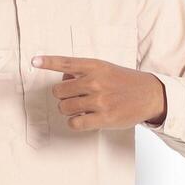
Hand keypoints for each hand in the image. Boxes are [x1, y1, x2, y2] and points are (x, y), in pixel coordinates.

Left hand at [33, 55, 166, 131]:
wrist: (150, 94)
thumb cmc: (124, 81)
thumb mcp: (105, 69)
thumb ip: (84, 72)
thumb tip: (63, 80)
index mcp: (95, 66)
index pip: (66, 63)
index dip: (48, 62)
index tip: (34, 61)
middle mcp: (96, 81)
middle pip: (59, 91)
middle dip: (62, 96)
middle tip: (75, 97)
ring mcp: (100, 100)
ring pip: (64, 108)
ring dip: (67, 110)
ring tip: (80, 108)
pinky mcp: (104, 118)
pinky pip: (75, 123)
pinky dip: (74, 122)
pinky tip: (82, 119)